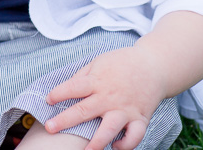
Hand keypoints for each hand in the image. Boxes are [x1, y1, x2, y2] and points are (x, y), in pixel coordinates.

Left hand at [44, 47, 163, 149]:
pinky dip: (125, 144)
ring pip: (109, 128)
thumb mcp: (99, 62)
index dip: (59, 93)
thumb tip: (66, 89)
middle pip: (84, 110)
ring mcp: (125, 109)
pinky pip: (134, 136)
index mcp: (97, 81)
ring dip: (96, 142)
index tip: (48, 100)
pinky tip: (114, 146)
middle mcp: (109, 97)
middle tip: (50, 127)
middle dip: (65, 120)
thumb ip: (83, 76)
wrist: (154, 65)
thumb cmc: (123, 63)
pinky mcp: (140, 118)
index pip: (74, 87)